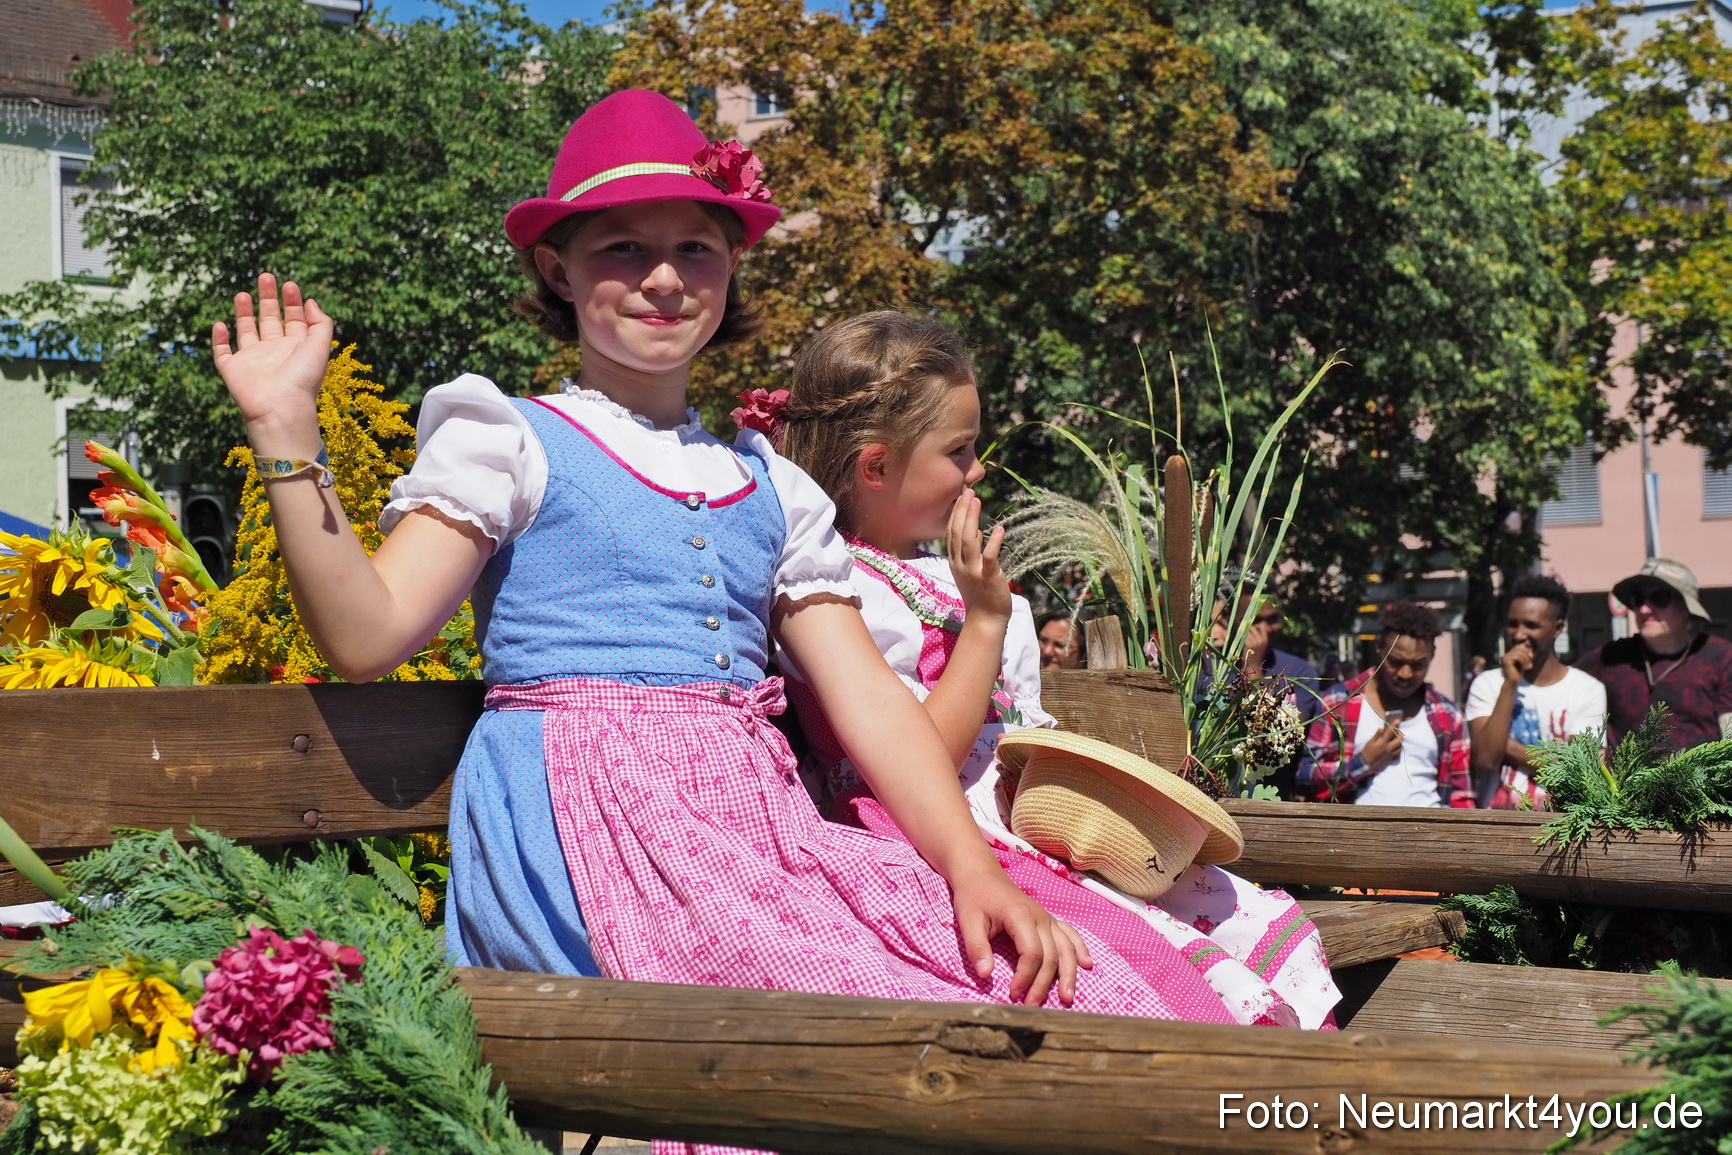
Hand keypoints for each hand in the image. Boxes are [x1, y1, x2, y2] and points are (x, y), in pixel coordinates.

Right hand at [211, 273, 333, 450]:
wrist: (279, 407)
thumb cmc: (302, 379)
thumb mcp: (320, 347)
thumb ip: (320, 323)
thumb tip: (311, 301)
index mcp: (296, 348)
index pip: (294, 319)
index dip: (293, 302)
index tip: (289, 284)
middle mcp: (274, 352)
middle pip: (270, 320)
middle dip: (268, 298)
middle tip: (266, 276)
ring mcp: (253, 360)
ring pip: (246, 332)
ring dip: (244, 312)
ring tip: (243, 293)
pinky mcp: (233, 369)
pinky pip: (222, 352)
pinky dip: (219, 339)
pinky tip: (220, 324)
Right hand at [947, 488, 1011, 622]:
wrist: (985, 619)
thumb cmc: (980, 594)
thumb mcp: (971, 570)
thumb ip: (972, 552)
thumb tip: (977, 532)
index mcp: (955, 561)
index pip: (952, 532)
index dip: (956, 513)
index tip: (962, 496)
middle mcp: (960, 564)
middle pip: (957, 532)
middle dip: (962, 510)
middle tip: (968, 491)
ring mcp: (973, 571)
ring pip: (969, 541)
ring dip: (972, 519)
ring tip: (977, 501)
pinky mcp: (988, 577)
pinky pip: (989, 557)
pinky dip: (993, 543)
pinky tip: (999, 529)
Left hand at [951, 864, 1091, 1005]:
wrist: (981, 874)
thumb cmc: (974, 897)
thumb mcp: (967, 920)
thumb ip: (977, 947)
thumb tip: (985, 976)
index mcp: (1021, 916)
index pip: (1032, 953)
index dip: (1025, 977)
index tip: (1012, 993)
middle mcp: (1040, 917)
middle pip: (1051, 955)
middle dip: (1043, 984)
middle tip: (1031, 1006)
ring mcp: (1047, 917)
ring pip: (1066, 948)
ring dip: (1068, 973)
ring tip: (1067, 997)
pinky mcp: (1048, 919)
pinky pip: (1070, 934)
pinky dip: (1080, 949)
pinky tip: (1086, 964)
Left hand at [1242, 615, 1274, 673]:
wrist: (1254, 666)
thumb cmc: (1258, 655)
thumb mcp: (1262, 645)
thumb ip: (1261, 636)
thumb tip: (1259, 625)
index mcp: (1266, 639)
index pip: (1262, 626)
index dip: (1257, 626)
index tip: (1254, 630)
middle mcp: (1262, 640)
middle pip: (1253, 627)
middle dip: (1249, 630)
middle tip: (1247, 636)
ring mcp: (1255, 642)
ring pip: (1248, 632)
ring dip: (1245, 634)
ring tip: (1245, 640)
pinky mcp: (1248, 645)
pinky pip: (1244, 637)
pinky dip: (1242, 639)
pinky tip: (1243, 644)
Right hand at [1361, 718, 1404, 772]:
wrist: (1365, 764)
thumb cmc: (1366, 752)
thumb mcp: (1369, 742)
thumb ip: (1376, 735)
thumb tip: (1381, 728)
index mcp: (1382, 743)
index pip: (1390, 732)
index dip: (1394, 725)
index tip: (1398, 720)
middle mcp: (1388, 749)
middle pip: (1399, 741)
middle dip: (1400, 735)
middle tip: (1399, 732)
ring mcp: (1390, 755)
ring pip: (1400, 748)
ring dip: (1400, 743)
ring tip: (1398, 739)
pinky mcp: (1390, 760)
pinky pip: (1398, 755)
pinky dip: (1399, 751)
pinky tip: (1397, 748)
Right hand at [1501, 642, 1533, 682]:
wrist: (1513, 682)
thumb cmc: (1518, 673)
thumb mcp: (1522, 662)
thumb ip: (1523, 654)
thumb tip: (1527, 645)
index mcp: (1509, 654)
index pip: (1519, 646)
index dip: (1527, 649)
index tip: (1532, 656)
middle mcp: (1506, 655)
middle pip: (1519, 647)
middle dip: (1527, 653)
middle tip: (1531, 660)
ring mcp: (1505, 658)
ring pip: (1519, 652)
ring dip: (1527, 659)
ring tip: (1530, 666)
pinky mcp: (1506, 662)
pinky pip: (1517, 657)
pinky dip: (1524, 662)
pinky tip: (1527, 667)